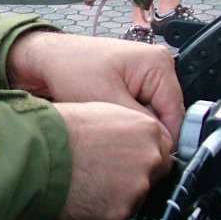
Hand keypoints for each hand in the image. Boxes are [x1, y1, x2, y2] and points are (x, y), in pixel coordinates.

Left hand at [7, 31, 184, 140]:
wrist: (44, 60)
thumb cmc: (69, 68)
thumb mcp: (106, 100)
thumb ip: (139, 123)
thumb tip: (163, 145)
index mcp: (159, 64)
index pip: (176, 114)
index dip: (163, 140)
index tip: (147, 158)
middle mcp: (158, 67)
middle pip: (166, 116)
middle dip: (146, 132)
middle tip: (121, 144)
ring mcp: (147, 75)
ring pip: (152, 117)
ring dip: (134, 127)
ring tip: (111, 129)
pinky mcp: (134, 84)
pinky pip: (140, 112)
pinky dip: (126, 121)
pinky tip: (108, 123)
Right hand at [54, 102, 174, 219]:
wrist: (41, 154)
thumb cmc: (62, 131)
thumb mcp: (105, 113)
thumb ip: (130, 132)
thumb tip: (133, 144)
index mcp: (149, 131)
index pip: (161, 153)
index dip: (141, 161)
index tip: (127, 164)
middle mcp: (149, 161)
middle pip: (150, 179)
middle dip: (130, 180)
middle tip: (102, 176)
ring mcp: (136, 190)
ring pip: (131, 202)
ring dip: (114, 199)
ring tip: (86, 186)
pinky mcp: (118, 215)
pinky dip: (99, 217)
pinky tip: (81, 200)